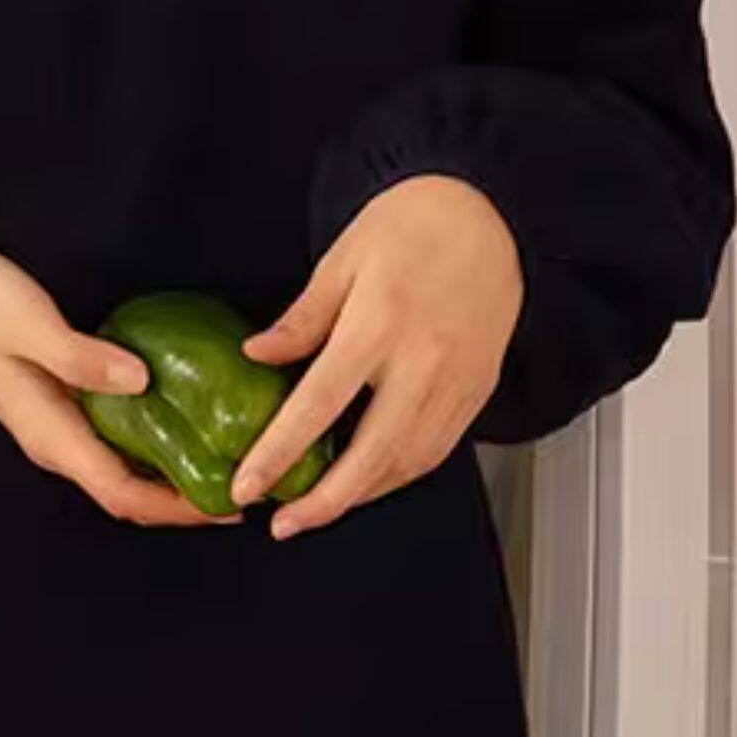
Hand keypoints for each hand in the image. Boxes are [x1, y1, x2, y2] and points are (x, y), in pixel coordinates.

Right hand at [0, 229, 244, 527]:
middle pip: (128, 494)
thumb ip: (83, 359)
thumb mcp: (30, 324)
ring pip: (122, 471)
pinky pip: (115, 441)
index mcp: (51, 435)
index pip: (124, 494)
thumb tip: (143, 383)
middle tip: (246, 485)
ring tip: (226, 459)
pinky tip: (184, 419)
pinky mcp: (58, 401)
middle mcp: (55, 441)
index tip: (231, 503)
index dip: (180, 508)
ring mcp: (55, 424)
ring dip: (172, 476)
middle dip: (185, 501)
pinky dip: (153, 444)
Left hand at [227, 176, 522, 539]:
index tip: (248, 484)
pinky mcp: (479, 389)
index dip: (279, 452)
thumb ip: (302, 317)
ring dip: (362, 495)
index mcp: (379, 324)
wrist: (488, 213)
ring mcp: (457, 380)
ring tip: (321, 509)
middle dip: (325, 501)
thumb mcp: (343, 258)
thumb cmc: (413, 224)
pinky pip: (438, 448)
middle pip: (372, 453)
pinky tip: (370, 481)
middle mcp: (423, 361)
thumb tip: (258, 355)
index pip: (319, 405)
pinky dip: (400, 474)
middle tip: (284, 523)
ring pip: (409, 461)